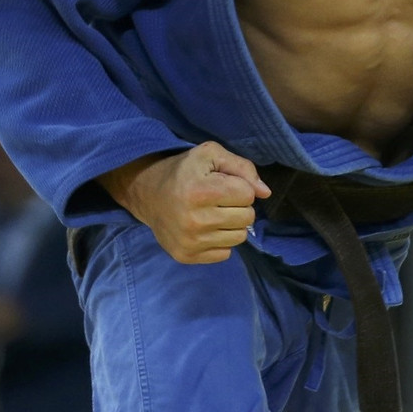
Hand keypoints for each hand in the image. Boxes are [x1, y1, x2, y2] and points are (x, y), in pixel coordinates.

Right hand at [100, 142, 270, 264]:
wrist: (147, 193)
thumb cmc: (183, 171)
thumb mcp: (210, 155)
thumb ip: (242, 168)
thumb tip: (265, 193)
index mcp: (201, 191)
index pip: (247, 195)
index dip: (239, 187)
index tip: (222, 184)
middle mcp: (195, 219)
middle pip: (247, 218)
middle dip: (238, 206)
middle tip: (219, 200)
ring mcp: (190, 241)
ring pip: (239, 238)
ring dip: (232, 225)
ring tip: (214, 214)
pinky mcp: (186, 256)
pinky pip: (225, 254)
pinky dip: (220, 241)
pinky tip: (205, 229)